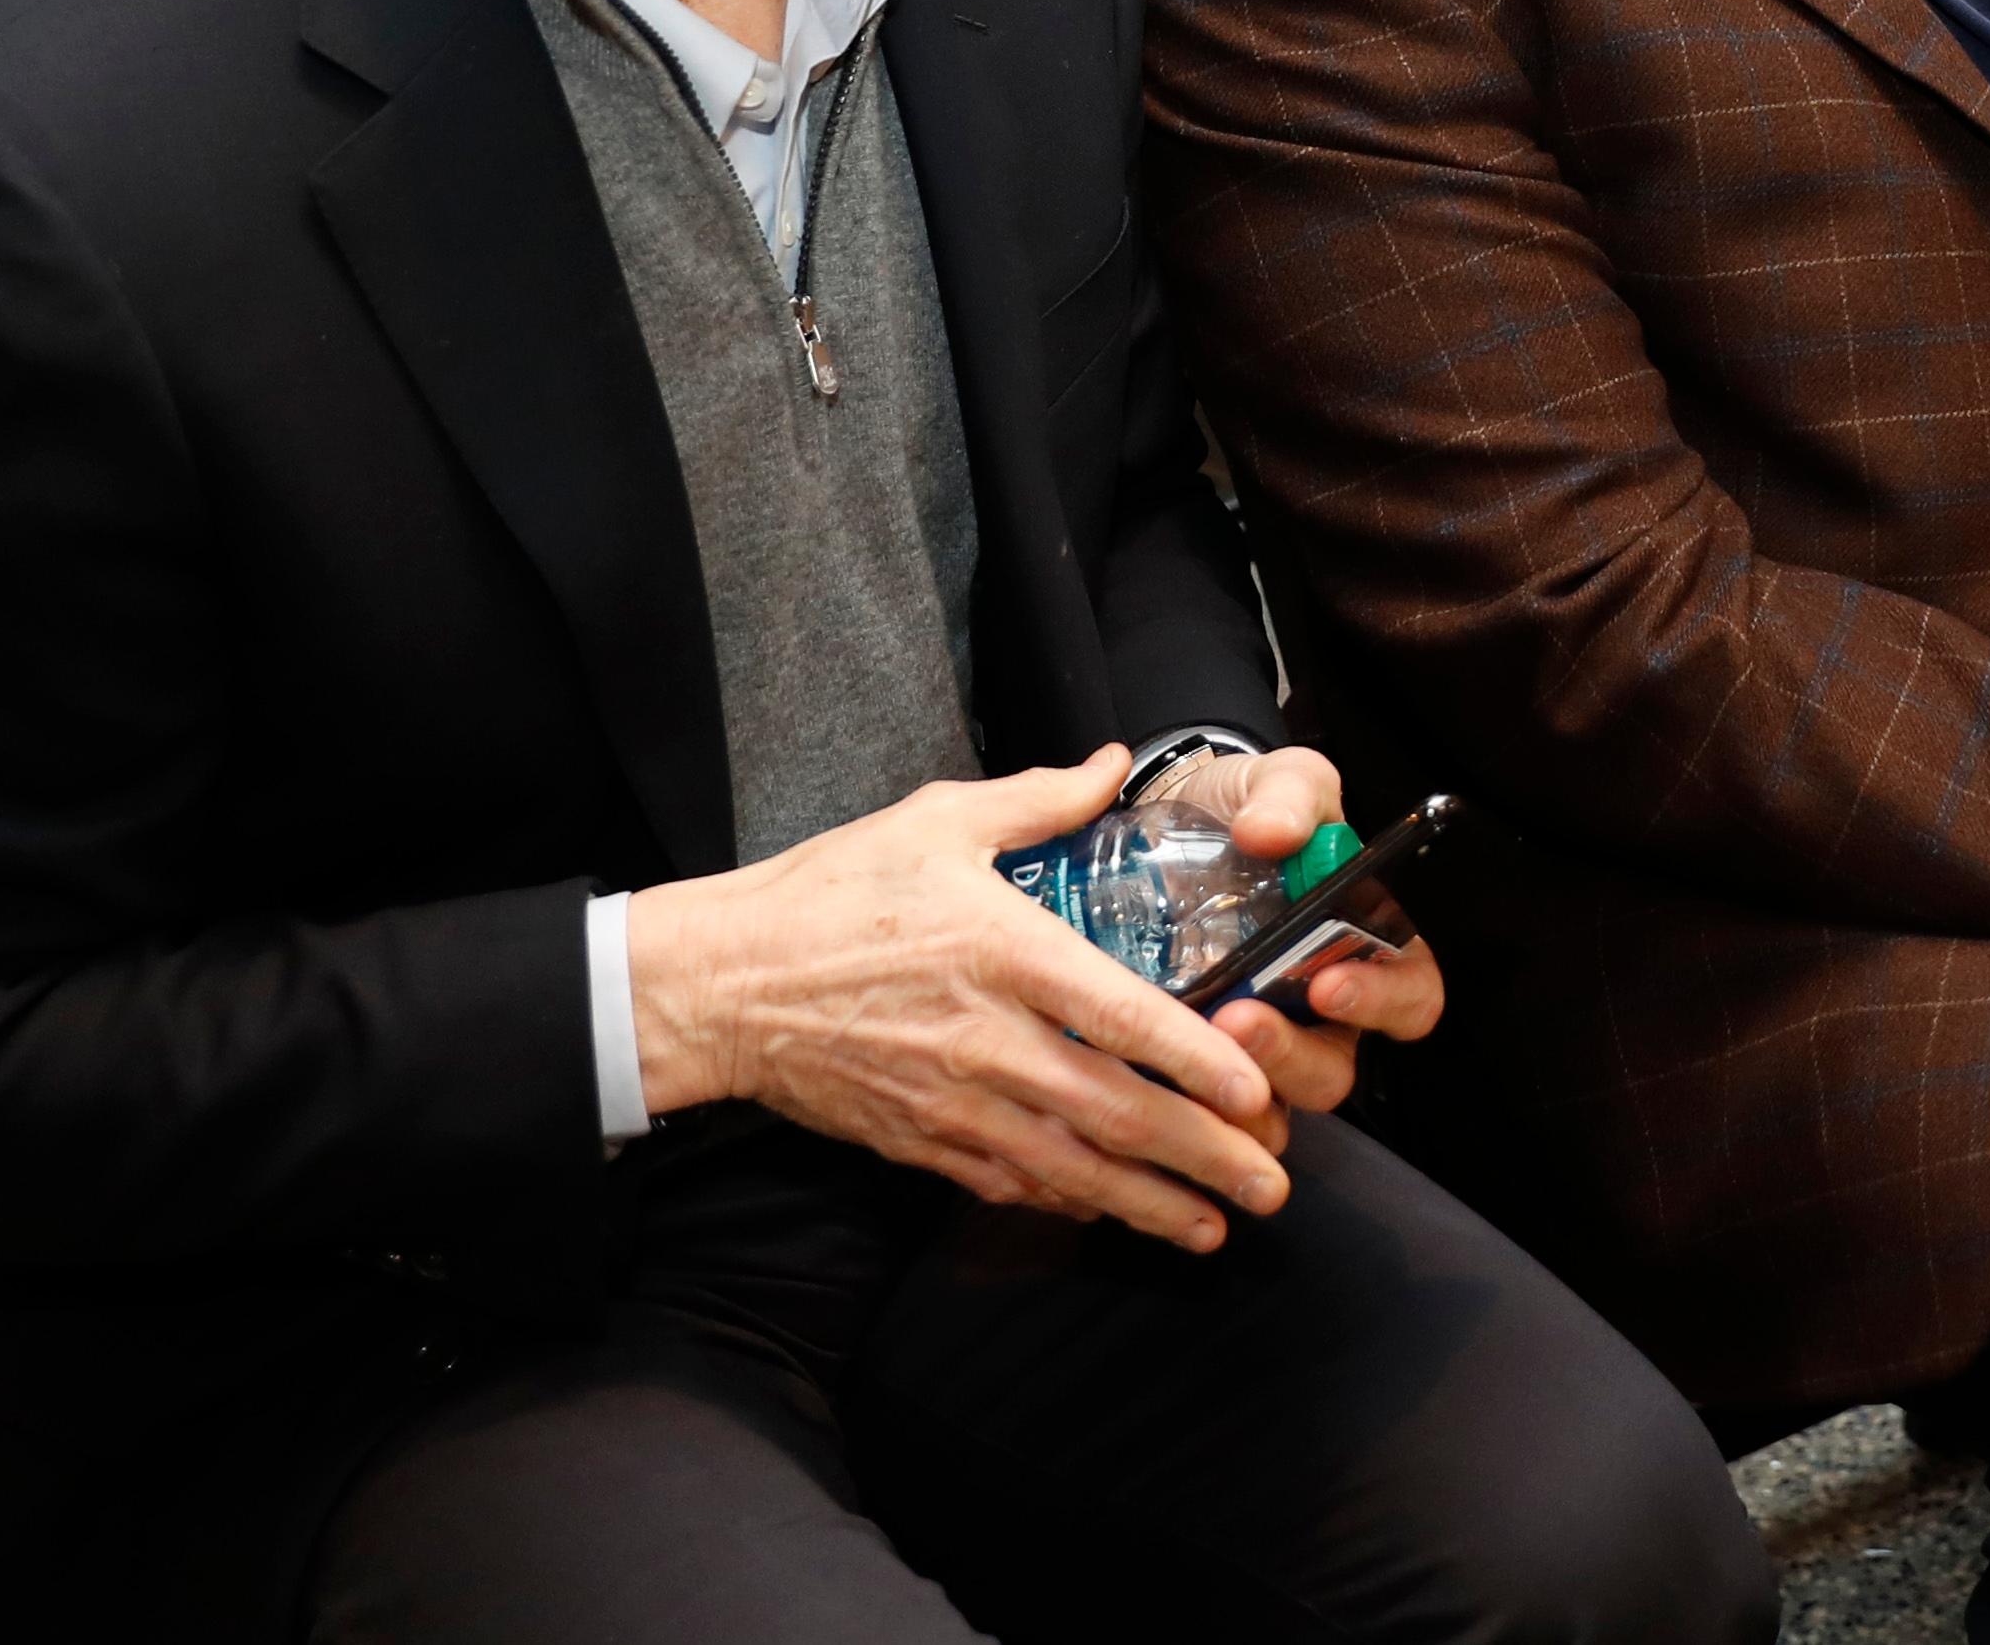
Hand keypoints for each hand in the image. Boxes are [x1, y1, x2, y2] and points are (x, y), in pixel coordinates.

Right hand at [625, 748, 1290, 1250]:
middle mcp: (990, 1041)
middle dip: (1203, 1155)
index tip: (1255, 1090)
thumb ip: (1039, 799)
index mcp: (1006, 954)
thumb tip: (1116, 762)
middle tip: (1271, 1182)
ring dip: (1151, 1202)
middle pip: (1117, 1112)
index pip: (1124, 1018)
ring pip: (1073, 1167)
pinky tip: (1115, 1214)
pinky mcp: (919, 1141)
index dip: (1197, 1062)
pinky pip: (1010, 1183)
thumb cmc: (828, 896)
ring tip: (1216, 1227)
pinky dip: (1069, 1203)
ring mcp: (954, 1103)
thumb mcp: (936, 823)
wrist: (718, 985)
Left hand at [1168, 747, 1446, 1116]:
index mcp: (1366, 947)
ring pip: (1267, 1099)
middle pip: (1332, 1066)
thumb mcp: (1281, 782)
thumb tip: (1270, 831)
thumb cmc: (1246, 810)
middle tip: (1241, 1020)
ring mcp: (1258, 1042)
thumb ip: (1288, 795)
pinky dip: (1180, 1091)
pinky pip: (1200, 1099)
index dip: (1382, 1002)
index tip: (1330, 984)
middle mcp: (1320, 1011)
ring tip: (1196, 1034)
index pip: (1411, 997)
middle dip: (1289, 1054)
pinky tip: (1148, 1058)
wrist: (1167, 821)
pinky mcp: (1197, 1059)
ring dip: (1236, 1081)